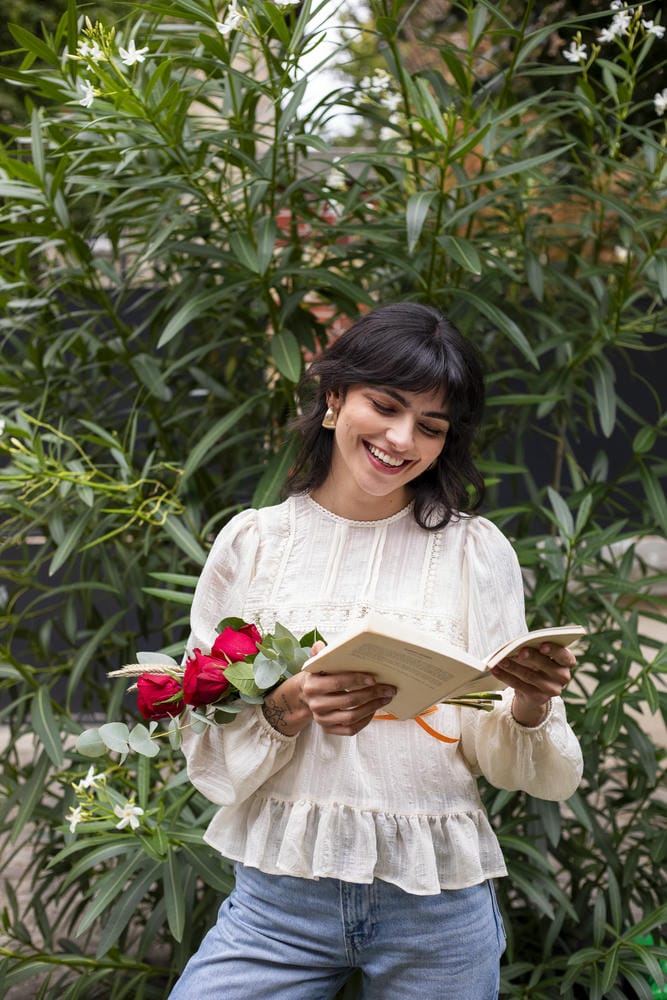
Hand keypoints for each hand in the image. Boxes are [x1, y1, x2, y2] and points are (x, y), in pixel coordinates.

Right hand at [261, 641, 395, 736]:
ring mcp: (322, 719)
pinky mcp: (329, 729)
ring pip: (351, 717)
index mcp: (312, 686)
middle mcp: (316, 705)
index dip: (356, 680)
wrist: (306, 697)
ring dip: (372, 707)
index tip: (374, 678)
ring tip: (385, 698)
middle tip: (388, 688)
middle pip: (348, 700)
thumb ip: (319, 655)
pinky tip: (374, 710)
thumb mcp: (317, 665)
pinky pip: (350, 730)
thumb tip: (320, 645)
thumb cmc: (318, 678)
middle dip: (372, 694)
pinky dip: (365, 721)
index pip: (337, 683)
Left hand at [490, 642, 575, 726]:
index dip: (555, 651)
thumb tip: (516, 644)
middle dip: (532, 657)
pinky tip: (496, 669)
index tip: (542, 645)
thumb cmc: (536, 663)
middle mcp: (562, 677)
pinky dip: (505, 676)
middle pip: (548, 667)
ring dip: (513, 667)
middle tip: (520, 651)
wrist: (534, 691)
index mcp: (566, 663)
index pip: (566, 657)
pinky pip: (519, 686)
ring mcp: (551, 690)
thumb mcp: (540, 655)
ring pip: (531, 676)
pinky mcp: (537, 698)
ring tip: (500, 659)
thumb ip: (535, 648)